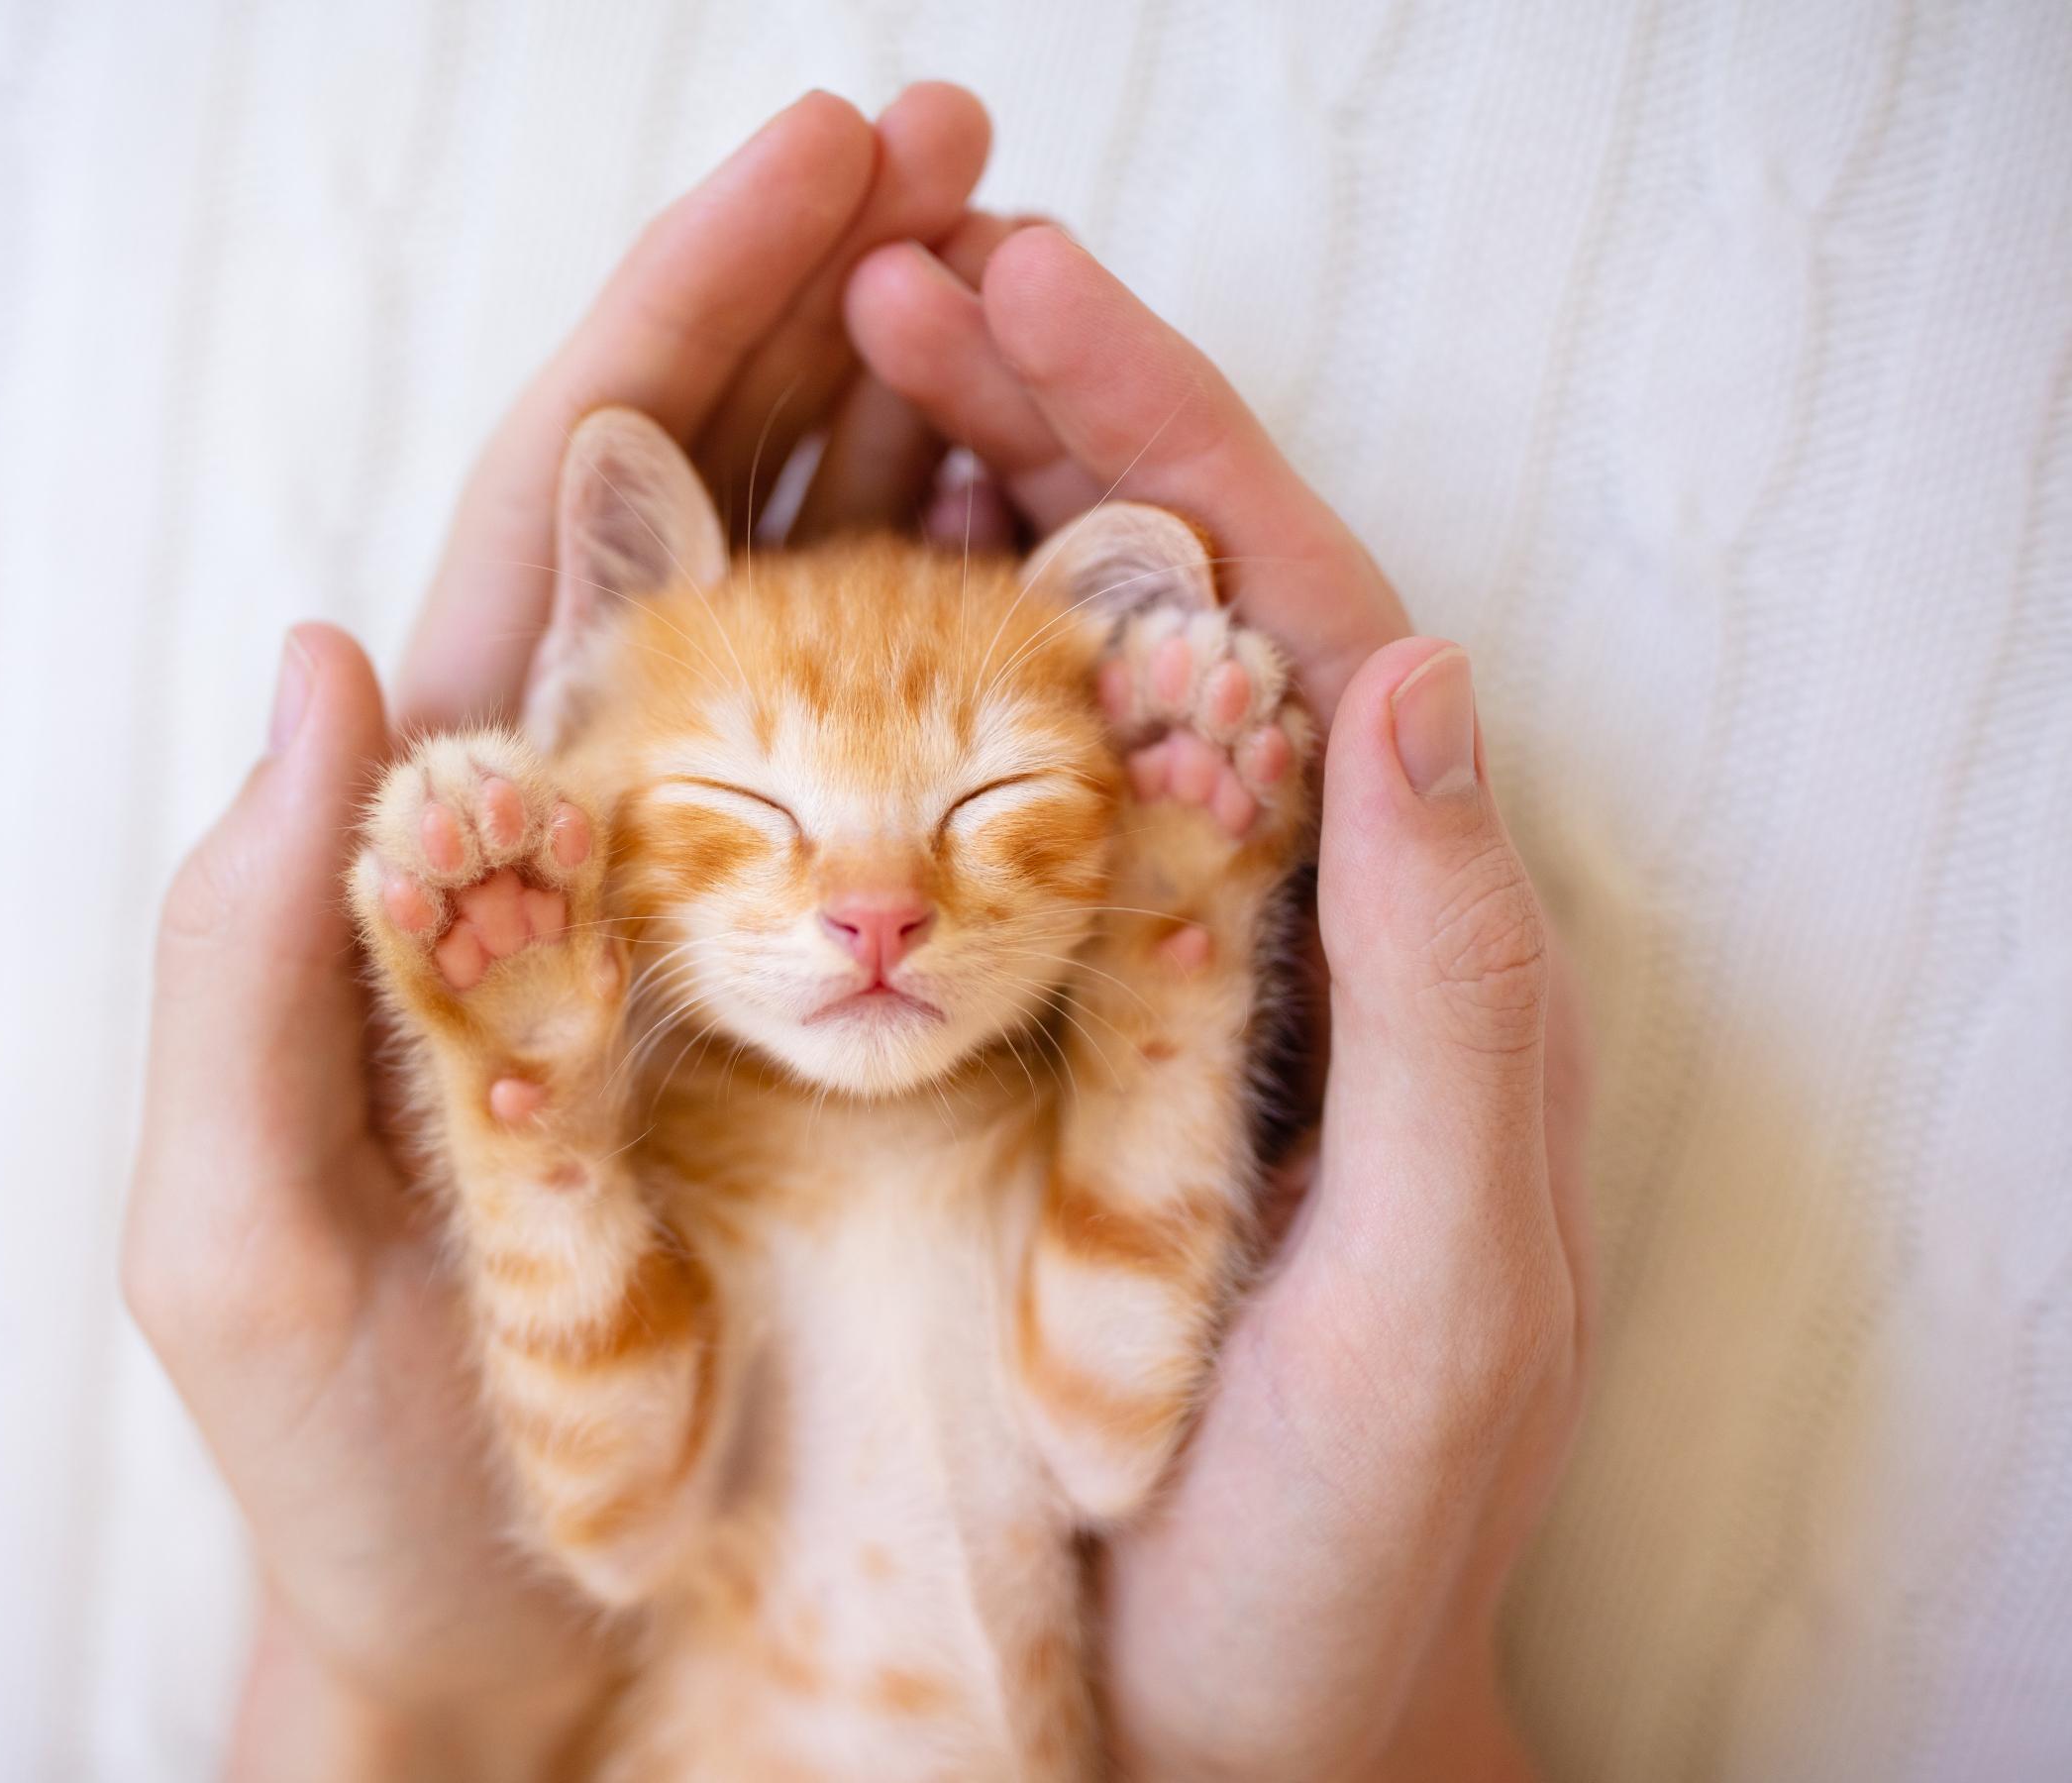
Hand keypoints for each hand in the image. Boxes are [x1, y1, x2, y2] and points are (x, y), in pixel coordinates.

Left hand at [122, 86, 993, 1779]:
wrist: (501, 1637)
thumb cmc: (353, 1462)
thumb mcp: (241, 1226)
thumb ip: (246, 950)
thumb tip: (319, 647)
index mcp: (462, 836)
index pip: (570, 514)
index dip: (687, 314)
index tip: (821, 162)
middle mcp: (614, 842)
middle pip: (721, 509)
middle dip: (834, 312)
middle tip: (971, 152)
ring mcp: (749, 922)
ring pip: (850, 619)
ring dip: (943, 436)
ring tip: (1052, 295)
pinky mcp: (863, 1028)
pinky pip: (955, 809)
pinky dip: (1026, 658)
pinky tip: (1108, 558)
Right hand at [848, 225, 1592, 1777]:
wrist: (1220, 1728)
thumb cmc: (1350, 1535)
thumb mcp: (1445, 1281)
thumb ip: (1453, 988)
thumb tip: (1419, 666)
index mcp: (1374, 931)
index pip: (1277, 606)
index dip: (1152, 423)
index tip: (1013, 279)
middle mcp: (1231, 925)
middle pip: (1134, 608)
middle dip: (1019, 421)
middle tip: (874, 273)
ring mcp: (1091, 987)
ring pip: (1008, 702)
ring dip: (915, 526)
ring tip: (800, 384)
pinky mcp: (976, 1072)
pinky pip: (900, 859)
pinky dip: (827, 724)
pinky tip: (732, 638)